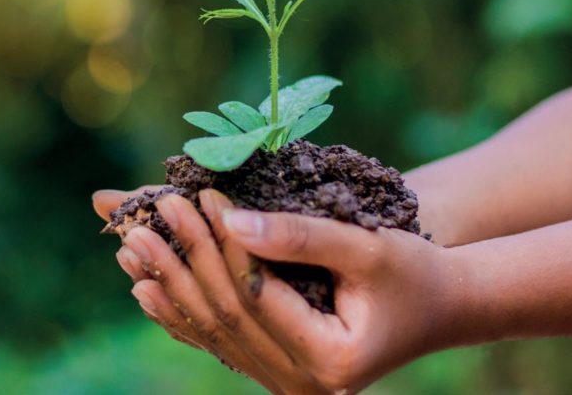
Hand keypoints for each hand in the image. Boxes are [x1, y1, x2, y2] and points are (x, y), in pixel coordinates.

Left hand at [102, 187, 476, 392]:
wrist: (441, 307)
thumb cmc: (414, 271)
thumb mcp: (366, 246)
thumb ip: (301, 236)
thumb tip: (231, 219)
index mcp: (329, 362)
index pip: (256, 297)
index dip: (222, 245)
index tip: (195, 196)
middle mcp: (304, 387)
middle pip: (226, 318)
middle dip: (184, 263)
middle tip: (145, 218)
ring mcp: (288, 385)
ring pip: (215, 333)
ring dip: (170, 288)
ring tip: (129, 249)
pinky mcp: (278, 370)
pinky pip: (221, 343)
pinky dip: (182, 313)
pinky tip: (146, 290)